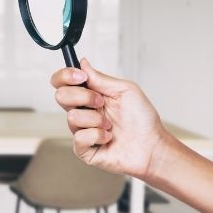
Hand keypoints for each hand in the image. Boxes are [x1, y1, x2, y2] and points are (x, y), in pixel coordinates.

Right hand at [50, 59, 172, 179]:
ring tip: (110, 125)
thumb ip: (100, 78)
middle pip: (61, 96)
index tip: (81, 76)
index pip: (63, 82)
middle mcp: (83, 111)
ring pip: (72, 117)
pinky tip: (108, 137)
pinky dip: (97, 135)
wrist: (152, 145)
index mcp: (90, 95)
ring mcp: (82, 130)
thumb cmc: (142, 119)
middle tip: (101, 102)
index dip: (65, 76)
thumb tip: (82, 63)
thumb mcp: (125, 90)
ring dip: (96, 119)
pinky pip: (79, 138)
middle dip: (83, 97)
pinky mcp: (84, 149)